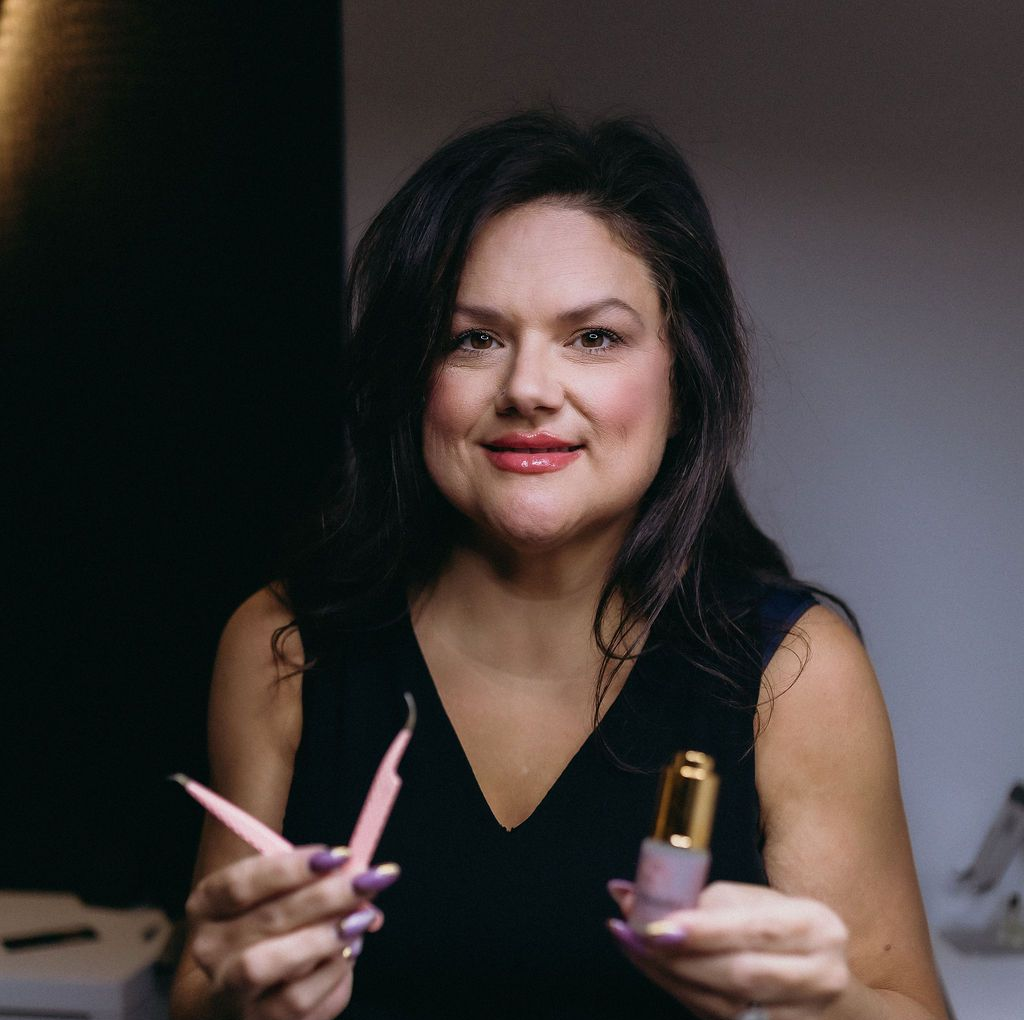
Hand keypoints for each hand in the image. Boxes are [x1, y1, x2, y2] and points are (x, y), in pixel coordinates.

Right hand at [185, 846, 398, 1019]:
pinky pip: (299, 1000)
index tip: (337, 855)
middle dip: (326, 896)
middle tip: (367, 881)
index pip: (241, 884)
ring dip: (326, 937)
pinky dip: (333, 971)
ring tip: (362, 919)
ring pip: (275, 963)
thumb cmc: (267, 928)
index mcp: (207, 907)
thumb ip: (317, 881)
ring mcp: (230, 993)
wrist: (238, 994)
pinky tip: (351, 950)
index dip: (291, 868)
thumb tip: (367, 879)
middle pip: (269, 918)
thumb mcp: (279, 895)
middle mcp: (210, 950)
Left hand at [607, 880, 849, 1018]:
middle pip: (740, 974)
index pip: (757, 930)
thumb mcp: (744, 899)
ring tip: (632, 947)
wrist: (812, 967)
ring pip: (726, 1005)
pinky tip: (654, 971)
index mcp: (817, 927)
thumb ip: (690, 897)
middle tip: (633, 935)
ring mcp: (803, 1015)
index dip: (706, 931)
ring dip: (671, 977)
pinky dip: (681, 993)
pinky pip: (720, 1019)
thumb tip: (625, 893)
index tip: (659, 924)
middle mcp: (820, 976)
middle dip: (679, 957)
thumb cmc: (772, 923)